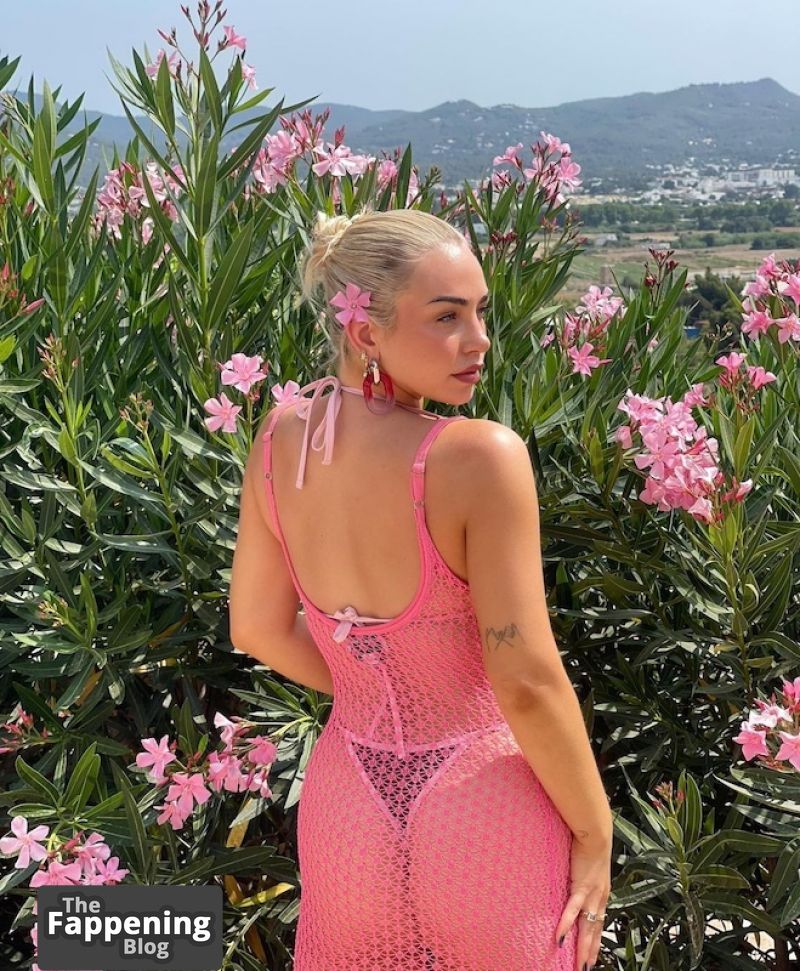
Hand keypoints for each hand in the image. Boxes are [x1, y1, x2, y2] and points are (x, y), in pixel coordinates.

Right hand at [554, 837, 610, 969]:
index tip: (592, 956)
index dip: (595, 941)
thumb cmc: (589, 844)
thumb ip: (583, 878)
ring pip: (587, 926)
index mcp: (601, 893)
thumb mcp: (589, 867)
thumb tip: (574, 882)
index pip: (599, 923)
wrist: (594, 832)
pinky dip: (567, 924)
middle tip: (585, 968)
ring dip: (582, 946)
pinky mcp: (581, 886)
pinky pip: (573, 909)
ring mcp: (592, 894)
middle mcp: (600, 897)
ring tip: (578, 963)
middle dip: (590, 951)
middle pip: (595, 930)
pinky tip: (561, 937)